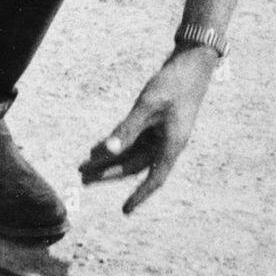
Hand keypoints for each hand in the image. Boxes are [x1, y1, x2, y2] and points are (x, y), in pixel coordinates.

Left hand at [79, 48, 217, 212]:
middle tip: (82, 178)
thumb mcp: (148, 106)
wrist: (192, 64)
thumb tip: (107, 151)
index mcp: (172, 144)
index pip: (154, 178)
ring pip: (132, 153)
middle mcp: (167, 143)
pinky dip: (116, 143)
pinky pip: (133, 139)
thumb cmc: (173, 84)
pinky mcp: (157, 122)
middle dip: (108, 172)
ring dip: (109, 158)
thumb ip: (127, 129)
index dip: (140, 196)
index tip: (125, 211)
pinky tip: (98, 146)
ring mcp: (162, 133)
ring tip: (84, 165)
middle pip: (134, 165)